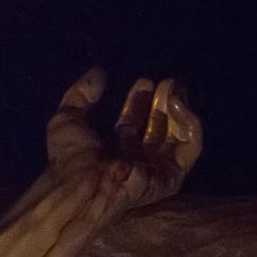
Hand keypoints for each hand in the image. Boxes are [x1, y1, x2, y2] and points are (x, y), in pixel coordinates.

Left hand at [45, 68, 201, 212]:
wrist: (84, 185)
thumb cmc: (72, 157)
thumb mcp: (66, 118)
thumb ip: (80, 94)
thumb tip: (98, 71)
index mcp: (113, 149)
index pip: (132, 122)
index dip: (138, 101)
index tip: (144, 81)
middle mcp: (136, 158)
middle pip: (158, 127)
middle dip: (163, 103)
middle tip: (168, 82)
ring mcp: (156, 168)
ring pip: (177, 135)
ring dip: (179, 109)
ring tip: (174, 88)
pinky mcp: (172, 176)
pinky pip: (189, 146)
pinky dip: (188, 123)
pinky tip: (177, 104)